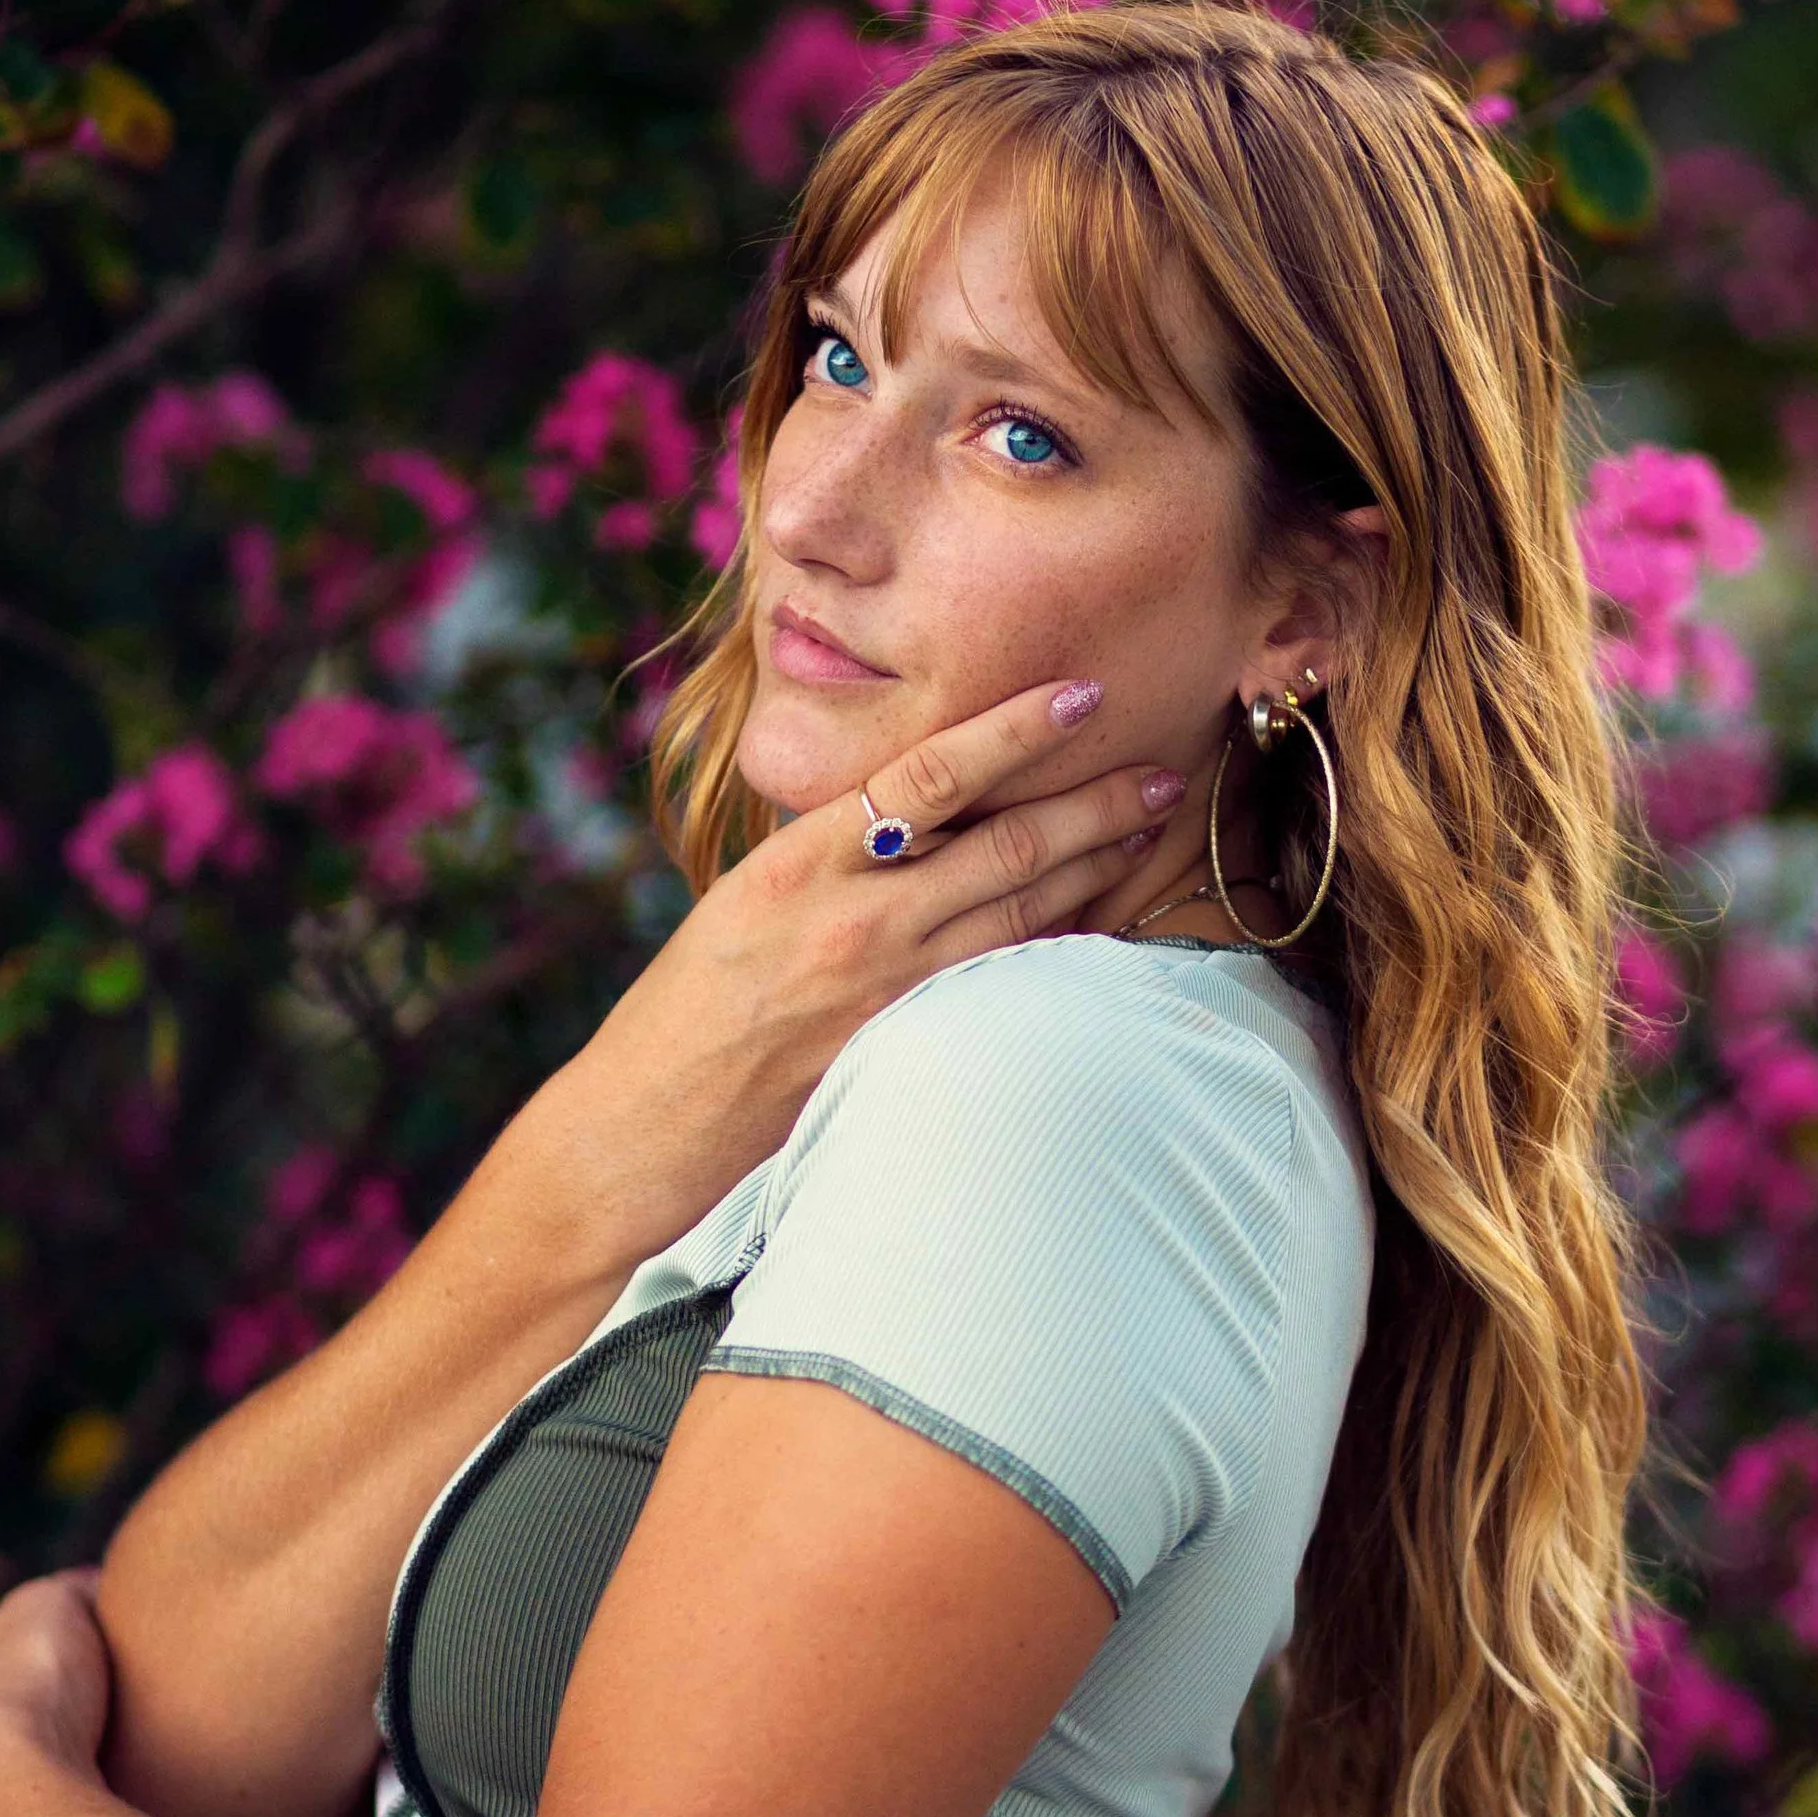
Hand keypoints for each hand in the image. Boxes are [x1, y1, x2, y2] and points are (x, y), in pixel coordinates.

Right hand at [535, 676, 1183, 1266]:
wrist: (652, 1121)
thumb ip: (833, 850)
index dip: (1014, 730)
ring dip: (1097, 866)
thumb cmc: (693, 1002)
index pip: (930, 774)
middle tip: (1164, 767)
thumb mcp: (747, 896)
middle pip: (1006, 845)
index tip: (1078, 695)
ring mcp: (890, 990)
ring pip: (1023, 913)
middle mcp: (856, 920)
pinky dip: (1059, 942)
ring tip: (1150, 825)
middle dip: (1096, 802)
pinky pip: (1005, 981)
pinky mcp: (911, 1046)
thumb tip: (914, 806)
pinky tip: (1105, 918)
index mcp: (803, 862)